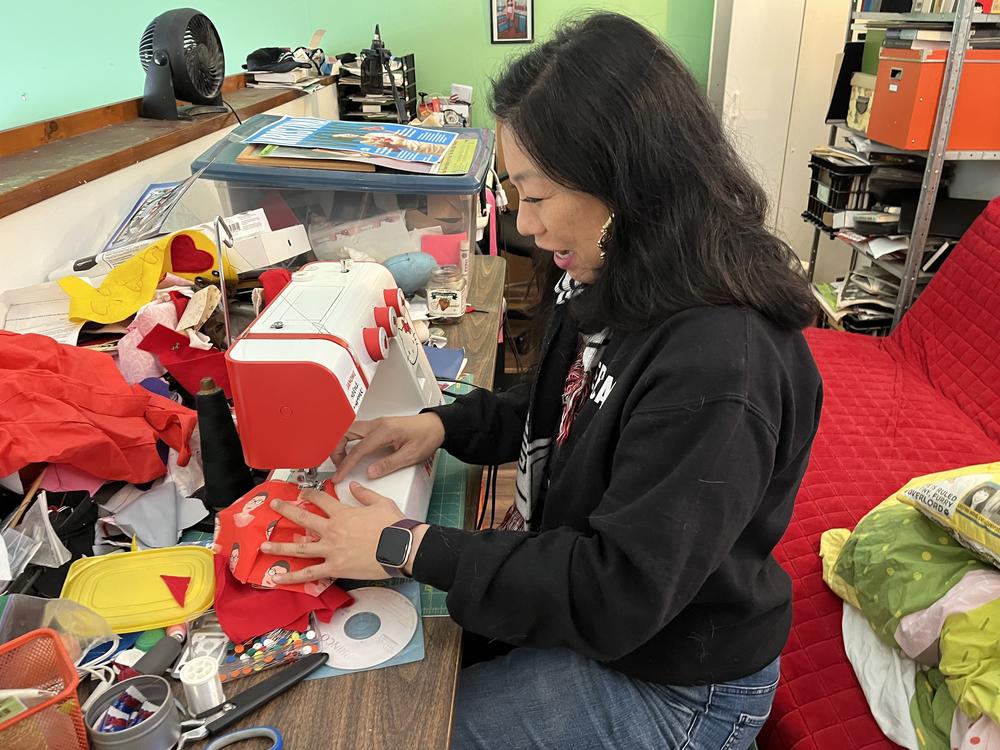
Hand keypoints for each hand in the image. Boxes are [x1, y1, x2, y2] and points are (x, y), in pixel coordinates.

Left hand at [262, 482, 407, 581]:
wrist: (401, 548)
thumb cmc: (393, 527)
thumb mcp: (380, 503)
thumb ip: (364, 494)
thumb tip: (355, 486)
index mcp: (343, 514)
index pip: (320, 500)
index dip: (309, 495)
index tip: (302, 493)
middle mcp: (333, 531)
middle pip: (303, 518)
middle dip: (286, 511)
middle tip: (274, 506)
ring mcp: (331, 550)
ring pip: (299, 549)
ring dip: (279, 547)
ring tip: (264, 547)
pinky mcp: (335, 568)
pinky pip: (310, 574)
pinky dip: (292, 577)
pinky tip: (277, 578)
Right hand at [331, 413, 444, 480]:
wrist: (436, 426)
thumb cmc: (427, 437)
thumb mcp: (410, 455)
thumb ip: (388, 464)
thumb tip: (371, 473)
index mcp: (384, 431)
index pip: (357, 449)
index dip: (345, 464)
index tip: (338, 475)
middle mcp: (378, 424)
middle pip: (346, 433)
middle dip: (336, 450)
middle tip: (337, 466)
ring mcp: (377, 423)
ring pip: (349, 431)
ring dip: (342, 445)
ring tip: (343, 461)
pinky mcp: (378, 426)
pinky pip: (357, 432)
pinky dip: (349, 442)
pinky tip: (351, 452)